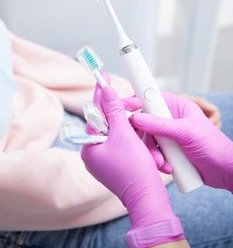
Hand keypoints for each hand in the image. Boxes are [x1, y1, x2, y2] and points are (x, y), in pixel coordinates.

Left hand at [82, 85, 183, 246]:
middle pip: (108, 123)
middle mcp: (95, 154)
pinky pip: (126, 144)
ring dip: (133, 127)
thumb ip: (114, 111)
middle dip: (124, 113)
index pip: (95, 114)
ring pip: (120, 133)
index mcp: (89, 147)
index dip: (100, 94)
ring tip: (141, 116)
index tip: (102, 76)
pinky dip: (136, 138)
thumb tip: (105, 90)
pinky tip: (144, 131)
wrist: (148, 198)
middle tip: (134, 102)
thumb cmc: (134, 168)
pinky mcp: (119, 164)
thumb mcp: (124, 134)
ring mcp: (107, 160)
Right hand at [130, 91, 232, 191]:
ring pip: (147, 140)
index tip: (123, 106)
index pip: (151, 98)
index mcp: (176, 107)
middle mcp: (170, 119)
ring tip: (162, 163)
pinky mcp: (168, 151)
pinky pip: (153, 152)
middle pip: (145, 121)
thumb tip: (137, 118)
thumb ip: (160, 125)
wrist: (224, 172)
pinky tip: (167, 167)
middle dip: (144, 137)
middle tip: (146, 146)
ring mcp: (168, 135)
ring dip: (151, 153)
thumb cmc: (213, 146)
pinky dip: (157, 161)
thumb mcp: (186, 133)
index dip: (136, 100)